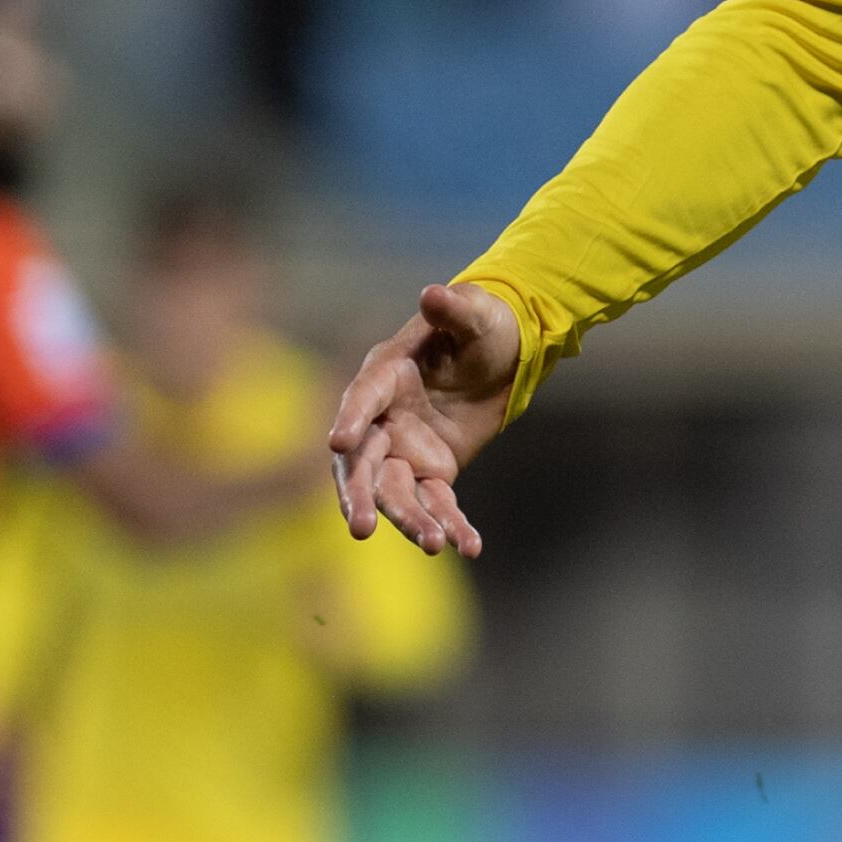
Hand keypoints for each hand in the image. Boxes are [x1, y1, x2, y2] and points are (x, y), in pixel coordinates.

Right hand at [327, 282, 520, 558]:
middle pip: (363, 463)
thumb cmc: (481, 325)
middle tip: (361, 527)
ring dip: (410, 520)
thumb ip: (454, 311)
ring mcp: (404, 449)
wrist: (502, 354)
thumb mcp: (476, 315)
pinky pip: (435, 504)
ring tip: (432, 544)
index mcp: (386, 373)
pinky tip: (468, 546)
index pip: (363, 397)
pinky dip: (450, 525)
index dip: (352, 417)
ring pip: (396, 492)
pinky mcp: (432, 472)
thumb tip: (433, 294)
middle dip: (362, 495)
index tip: (339, 441)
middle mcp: (384, 418)